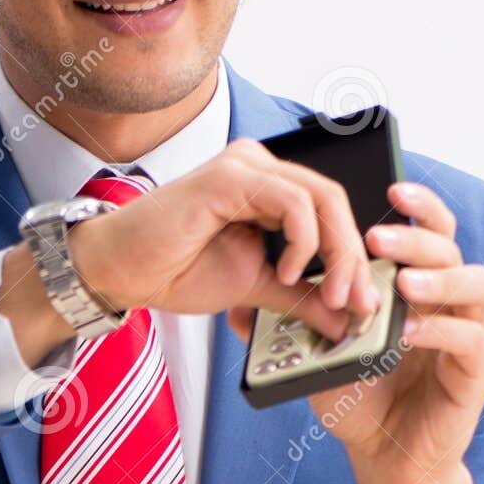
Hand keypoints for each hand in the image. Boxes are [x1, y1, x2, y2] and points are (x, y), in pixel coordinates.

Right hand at [69, 137, 379, 342]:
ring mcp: (245, 165)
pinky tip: (287, 272)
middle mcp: (259, 166)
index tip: (363, 305)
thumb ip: (299, 297)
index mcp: (267, 186)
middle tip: (356, 304)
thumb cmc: (174, 268)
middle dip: (352, 258)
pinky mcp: (230, 176)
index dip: (353, 257)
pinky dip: (302, 242)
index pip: (330, 210)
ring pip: (321, 198)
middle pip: (334, 200)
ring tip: (328, 296)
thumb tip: (344, 318)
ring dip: (335, 254)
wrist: (120, 270)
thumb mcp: (254, 287)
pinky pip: (293, 202)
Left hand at [227, 179, 483, 483]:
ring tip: (401, 281)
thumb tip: (240, 306)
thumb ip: (294, 324)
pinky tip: (408, 331)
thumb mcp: (320, 353)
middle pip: (452, 247)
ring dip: (439, 276)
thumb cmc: (360, 398)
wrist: (385, 457)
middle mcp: (448, 303)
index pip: (429, 230)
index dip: (418, 205)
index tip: (389, 187)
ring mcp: (467, 336)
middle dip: (416, 235)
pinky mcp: (475, 374)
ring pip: (477, 284)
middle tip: (376, 237)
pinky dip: (440, 330)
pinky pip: (471, 339)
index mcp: (417, 286)